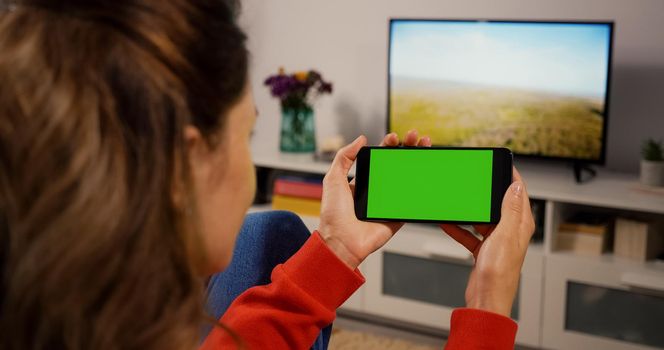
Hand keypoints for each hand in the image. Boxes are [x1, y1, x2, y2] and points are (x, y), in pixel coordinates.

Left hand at [318, 130, 430, 268]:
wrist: (342, 241)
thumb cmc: (334, 214)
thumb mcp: (333, 179)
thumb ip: (344, 157)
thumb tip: (360, 139)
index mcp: (363, 181)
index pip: (380, 158)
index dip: (390, 146)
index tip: (395, 137)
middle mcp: (377, 190)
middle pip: (397, 165)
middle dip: (408, 149)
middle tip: (416, 137)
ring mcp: (389, 203)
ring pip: (408, 180)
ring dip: (419, 164)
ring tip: (425, 148)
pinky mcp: (398, 216)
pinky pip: (412, 201)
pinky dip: (422, 189)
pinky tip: (428, 173)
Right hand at [440, 167, 534, 317]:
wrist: (486, 299)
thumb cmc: (499, 273)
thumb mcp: (503, 235)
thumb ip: (509, 210)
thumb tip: (515, 187)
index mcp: (520, 225)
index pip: (519, 193)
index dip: (511, 176)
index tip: (502, 163)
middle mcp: (510, 232)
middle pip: (498, 203)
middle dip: (486, 192)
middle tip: (474, 180)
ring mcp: (496, 241)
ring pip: (482, 217)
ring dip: (470, 211)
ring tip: (458, 202)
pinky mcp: (483, 250)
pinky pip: (469, 233)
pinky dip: (459, 228)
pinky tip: (447, 223)